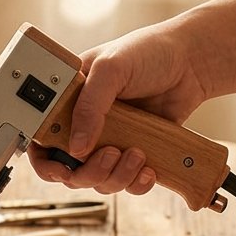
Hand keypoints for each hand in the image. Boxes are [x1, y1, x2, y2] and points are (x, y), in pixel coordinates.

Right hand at [28, 20, 208, 195]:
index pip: (42, 141)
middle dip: (88, 172)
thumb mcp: (111, 68)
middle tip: (110, 154)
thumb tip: (76, 147)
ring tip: (137, 153)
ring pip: (98, 181)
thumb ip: (89, 105)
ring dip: (116, 176)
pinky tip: (148, 167)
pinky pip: (126, 183)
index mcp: (68, 103)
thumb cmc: (149, 52)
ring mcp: (109, 142)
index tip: (60, 169)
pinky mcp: (133, 153)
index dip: (45, 161)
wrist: (193, 62)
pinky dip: (136, 183)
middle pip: (69, 170)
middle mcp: (84, 126)